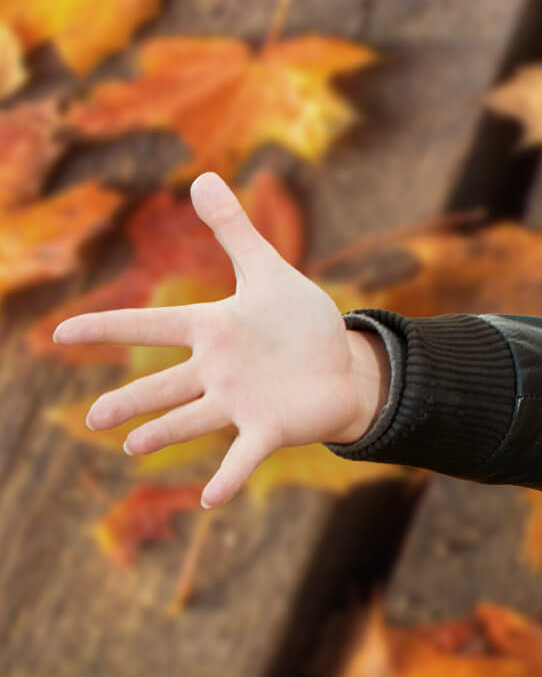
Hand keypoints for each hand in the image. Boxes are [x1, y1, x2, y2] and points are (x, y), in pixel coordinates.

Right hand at [61, 171, 385, 508]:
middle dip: (129, 400)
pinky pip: (242, 455)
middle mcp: (217, 371)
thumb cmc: (300, 323)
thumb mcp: (269, 271)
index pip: (153, 326)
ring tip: (132, 446)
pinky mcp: (267, 428)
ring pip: (192, 418)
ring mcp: (240, 402)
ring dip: (164, 433)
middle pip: (164, 384)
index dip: (109, 327)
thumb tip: (202, 177)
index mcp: (214, 330)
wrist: (344, 364)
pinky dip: (228, 476)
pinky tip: (210, 499)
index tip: (62, 331)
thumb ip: (235, 229)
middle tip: (92, 417)